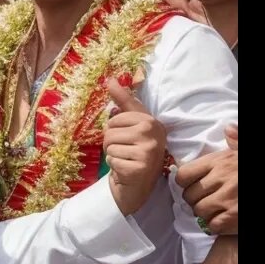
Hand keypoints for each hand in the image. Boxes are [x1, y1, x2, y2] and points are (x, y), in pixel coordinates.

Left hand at [103, 78, 167, 215]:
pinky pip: (112, 161)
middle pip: (110, 132)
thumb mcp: (131, 123)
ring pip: (110, 147)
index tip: (127, 139)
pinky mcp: (139, 168)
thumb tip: (110, 79)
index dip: (114, 130)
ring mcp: (149, 152)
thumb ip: (122, 101)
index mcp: (152, 122)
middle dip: (111, 144)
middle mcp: (154, 135)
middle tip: (125, 152)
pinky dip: (114, 168)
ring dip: (112, 156)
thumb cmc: (133, 151)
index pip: (114, 118)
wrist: (136, 184)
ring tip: (125, 160)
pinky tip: (126, 171)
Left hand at [175, 124, 237, 234]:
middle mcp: (222, 178)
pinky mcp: (234, 217)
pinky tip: (225, 220)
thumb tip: (228, 128)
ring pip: (199, 211)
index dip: (185, 183)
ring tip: (216, 210)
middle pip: (189, 195)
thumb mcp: (245, 153)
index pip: (184, 174)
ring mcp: (228, 199)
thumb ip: (236, 141)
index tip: (193, 185)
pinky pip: (213, 225)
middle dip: (195, 200)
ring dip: (205, 213)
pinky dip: (217, 226)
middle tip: (206, 200)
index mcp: (220, 161)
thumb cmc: (260, 170)